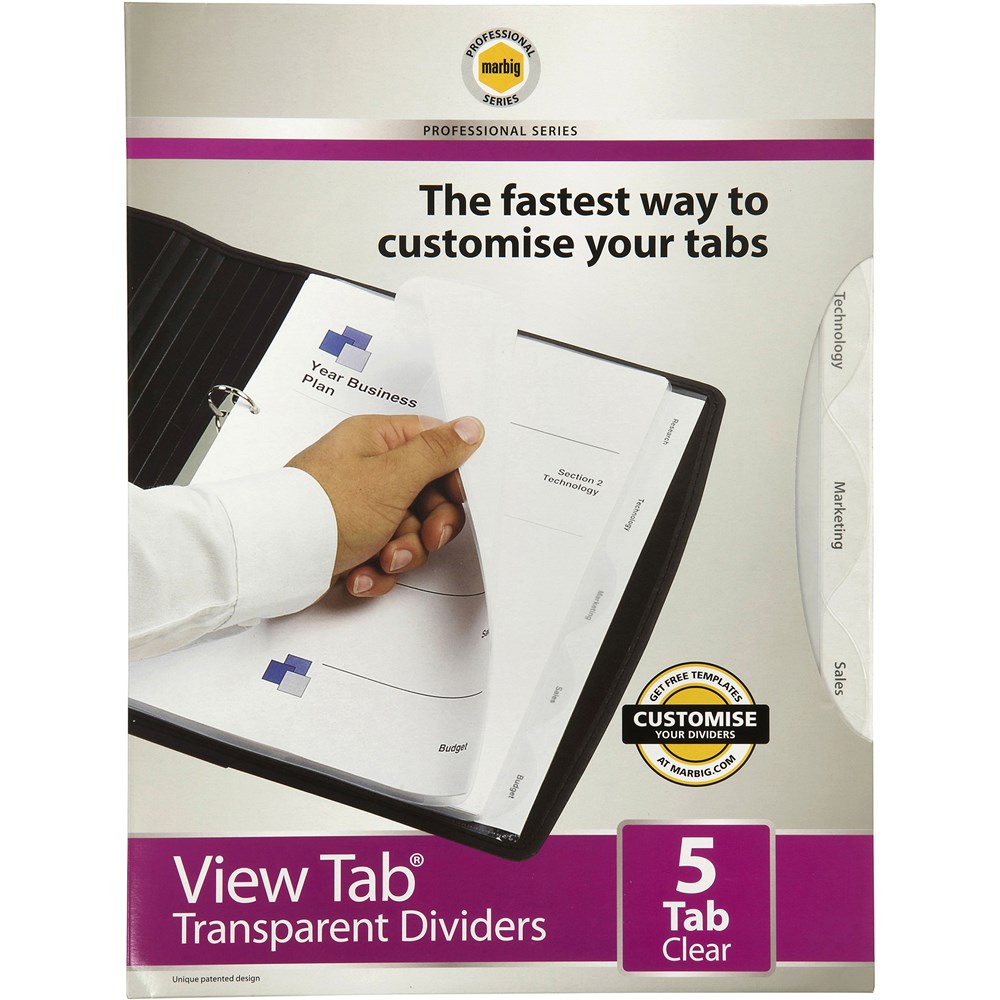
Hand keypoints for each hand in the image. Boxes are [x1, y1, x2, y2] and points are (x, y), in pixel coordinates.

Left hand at [287, 414, 483, 596]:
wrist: (275, 560)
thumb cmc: (325, 510)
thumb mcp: (392, 476)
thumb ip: (437, 453)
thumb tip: (471, 427)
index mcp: (377, 440)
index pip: (434, 446)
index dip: (452, 476)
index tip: (456, 498)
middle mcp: (368, 470)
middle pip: (428, 496)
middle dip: (428, 527)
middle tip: (425, 539)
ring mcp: (359, 509)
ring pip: (409, 532)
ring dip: (402, 553)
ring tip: (381, 560)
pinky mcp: (350, 542)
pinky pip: (384, 556)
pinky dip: (377, 571)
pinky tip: (359, 575)